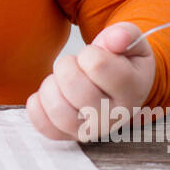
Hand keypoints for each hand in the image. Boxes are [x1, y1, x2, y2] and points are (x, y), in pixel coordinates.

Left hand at [26, 22, 154, 140]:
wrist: (121, 88)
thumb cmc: (123, 62)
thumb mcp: (130, 42)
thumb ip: (125, 34)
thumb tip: (116, 39)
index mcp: (132, 90)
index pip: (97, 65)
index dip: (88, 53)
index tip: (94, 55)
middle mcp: (114, 117)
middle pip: (73, 87)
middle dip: (66, 66)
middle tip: (74, 65)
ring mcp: (91, 131)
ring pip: (58, 110)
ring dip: (51, 86)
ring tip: (61, 80)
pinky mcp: (69, 136)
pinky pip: (44, 126)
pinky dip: (38, 106)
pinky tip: (49, 93)